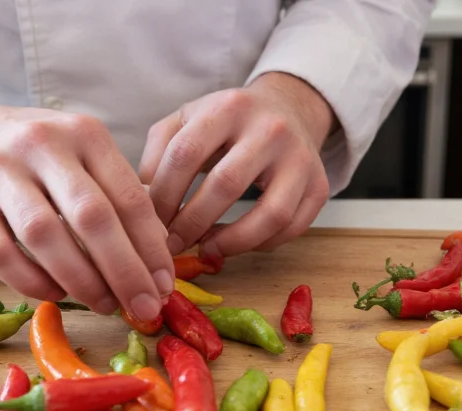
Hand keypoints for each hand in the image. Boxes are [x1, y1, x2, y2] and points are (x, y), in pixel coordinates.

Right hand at [0, 76, 173, 320]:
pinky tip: (56, 293)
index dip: (151, 248)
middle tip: (144, 309)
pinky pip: (1, 254)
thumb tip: (157, 262)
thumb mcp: (83, 156)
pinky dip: (33, 281)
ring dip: (82, 281)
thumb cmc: (36, 155)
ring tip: (104, 305)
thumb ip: (118, 198)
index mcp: (84, 133)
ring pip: (46, 236)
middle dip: (125, 272)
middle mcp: (41, 144)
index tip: (165, 286)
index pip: (129, 197)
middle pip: (92, 218)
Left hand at [139, 72, 335, 258]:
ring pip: (270, 215)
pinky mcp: (319, 186)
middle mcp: (270, 129)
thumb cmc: (226, 122)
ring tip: (206, 251)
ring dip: (232, 243)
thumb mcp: (186, 120)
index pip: (186, 154)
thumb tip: (142, 202)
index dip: (163, 197)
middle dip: (192, 224)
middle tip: (171, 246)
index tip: (148, 224)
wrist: (287, 109)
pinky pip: (291, 228)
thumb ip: (158, 154)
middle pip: (226, 185)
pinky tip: (235, 244)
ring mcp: (300, 159)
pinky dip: (260, 245)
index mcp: (228, 107)